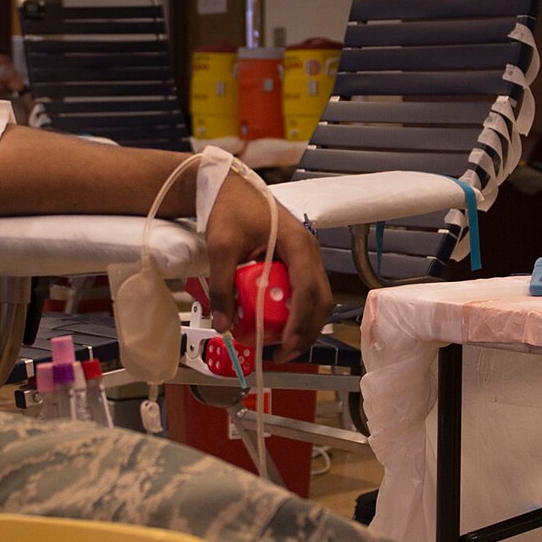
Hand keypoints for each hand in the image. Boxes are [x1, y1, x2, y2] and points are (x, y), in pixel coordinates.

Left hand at [202, 176, 331, 360]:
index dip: (300, 322)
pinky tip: (277, 325)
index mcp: (297, 244)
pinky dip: (295, 312)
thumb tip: (223, 325)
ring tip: (280, 345)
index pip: (307, 290)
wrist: (229, 186)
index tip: (286, 345)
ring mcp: (306, 256)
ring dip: (303, 325)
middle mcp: (309, 251)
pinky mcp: (297, 261)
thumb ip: (222, 286)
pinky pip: (304, 292)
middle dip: (306, 332)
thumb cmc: (228, 209)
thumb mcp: (221, 246)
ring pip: (316, 298)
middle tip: (283, 354)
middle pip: (320, 300)